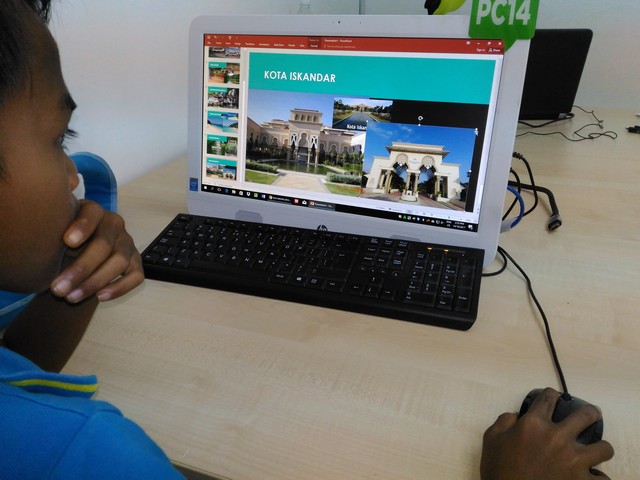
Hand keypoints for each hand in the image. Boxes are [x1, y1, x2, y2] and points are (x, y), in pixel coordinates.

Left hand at [50, 200, 143, 302]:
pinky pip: (135, 276)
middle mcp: (115, 225)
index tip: (67, 242)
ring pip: (119, 262)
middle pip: (104, 245)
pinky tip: (100, 297)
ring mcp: (127, 244)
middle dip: (81, 269)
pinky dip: (120, 287)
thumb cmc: (63, 239)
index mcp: (94, 212)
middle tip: (57, 288)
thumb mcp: (57, 225)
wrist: (76, 252)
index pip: (93, 214)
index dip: (82, 226)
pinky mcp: (135, 262)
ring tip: (71, 297)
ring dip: (95, 282)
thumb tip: (65, 185)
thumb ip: (56, 215)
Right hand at [481, 388, 613, 479]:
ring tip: (596, 450)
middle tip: (592, 414)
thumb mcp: (491, 439)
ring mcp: (573, 460)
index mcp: (534, 424)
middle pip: (585, 415)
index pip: (548, 399)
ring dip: (600, 448)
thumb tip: (516, 416)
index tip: (554, 396)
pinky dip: (598, 478)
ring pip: (604, 447)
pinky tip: (592, 477)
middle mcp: (557, 437)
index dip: (552, 394)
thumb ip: (504, 421)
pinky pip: (603, 479)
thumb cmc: (498, 470)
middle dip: (591, 412)